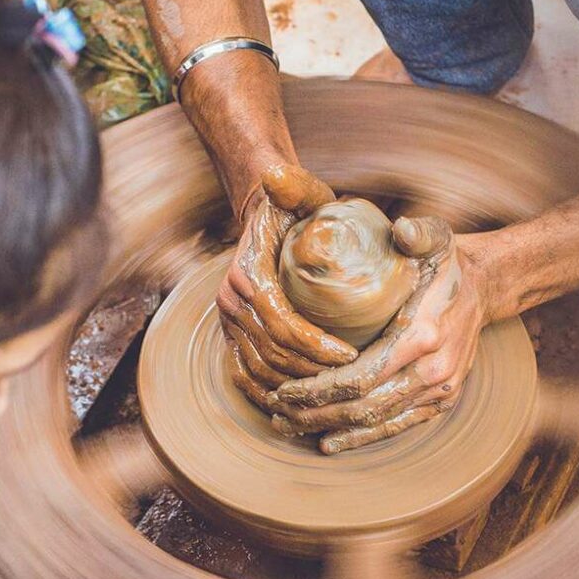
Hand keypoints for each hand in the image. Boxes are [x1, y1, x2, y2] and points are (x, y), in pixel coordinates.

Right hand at [218, 164, 357, 408]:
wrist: (262, 216)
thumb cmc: (291, 208)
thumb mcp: (299, 192)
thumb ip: (295, 185)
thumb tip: (276, 174)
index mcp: (246, 275)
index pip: (282, 323)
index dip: (315, 346)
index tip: (351, 355)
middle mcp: (230, 301)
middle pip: (272, 353)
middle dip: (312, 373)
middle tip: (351, 379)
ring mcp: (228, 321)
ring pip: (259, 370)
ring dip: (295, 387)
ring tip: (332, 392)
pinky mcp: (231, 334)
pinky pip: (243, 375)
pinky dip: (267, 393)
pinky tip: (295, 404)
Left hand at [269, 217, 487, 453]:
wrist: (485, 288)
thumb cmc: (448, 263)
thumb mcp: (436, 237)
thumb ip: (417, 232)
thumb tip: (401, 227)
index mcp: (423, 335)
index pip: (361, 376)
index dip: (319, 389)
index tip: (285, 389)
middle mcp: (433, 371)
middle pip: (363, 406)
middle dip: (315, 414)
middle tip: (277, 413)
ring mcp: (439, 391)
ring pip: (377, 421)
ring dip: (332, 428)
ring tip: (291, 426)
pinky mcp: (441, 401)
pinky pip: (398, 426)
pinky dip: (363, 438)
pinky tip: (331, 442)